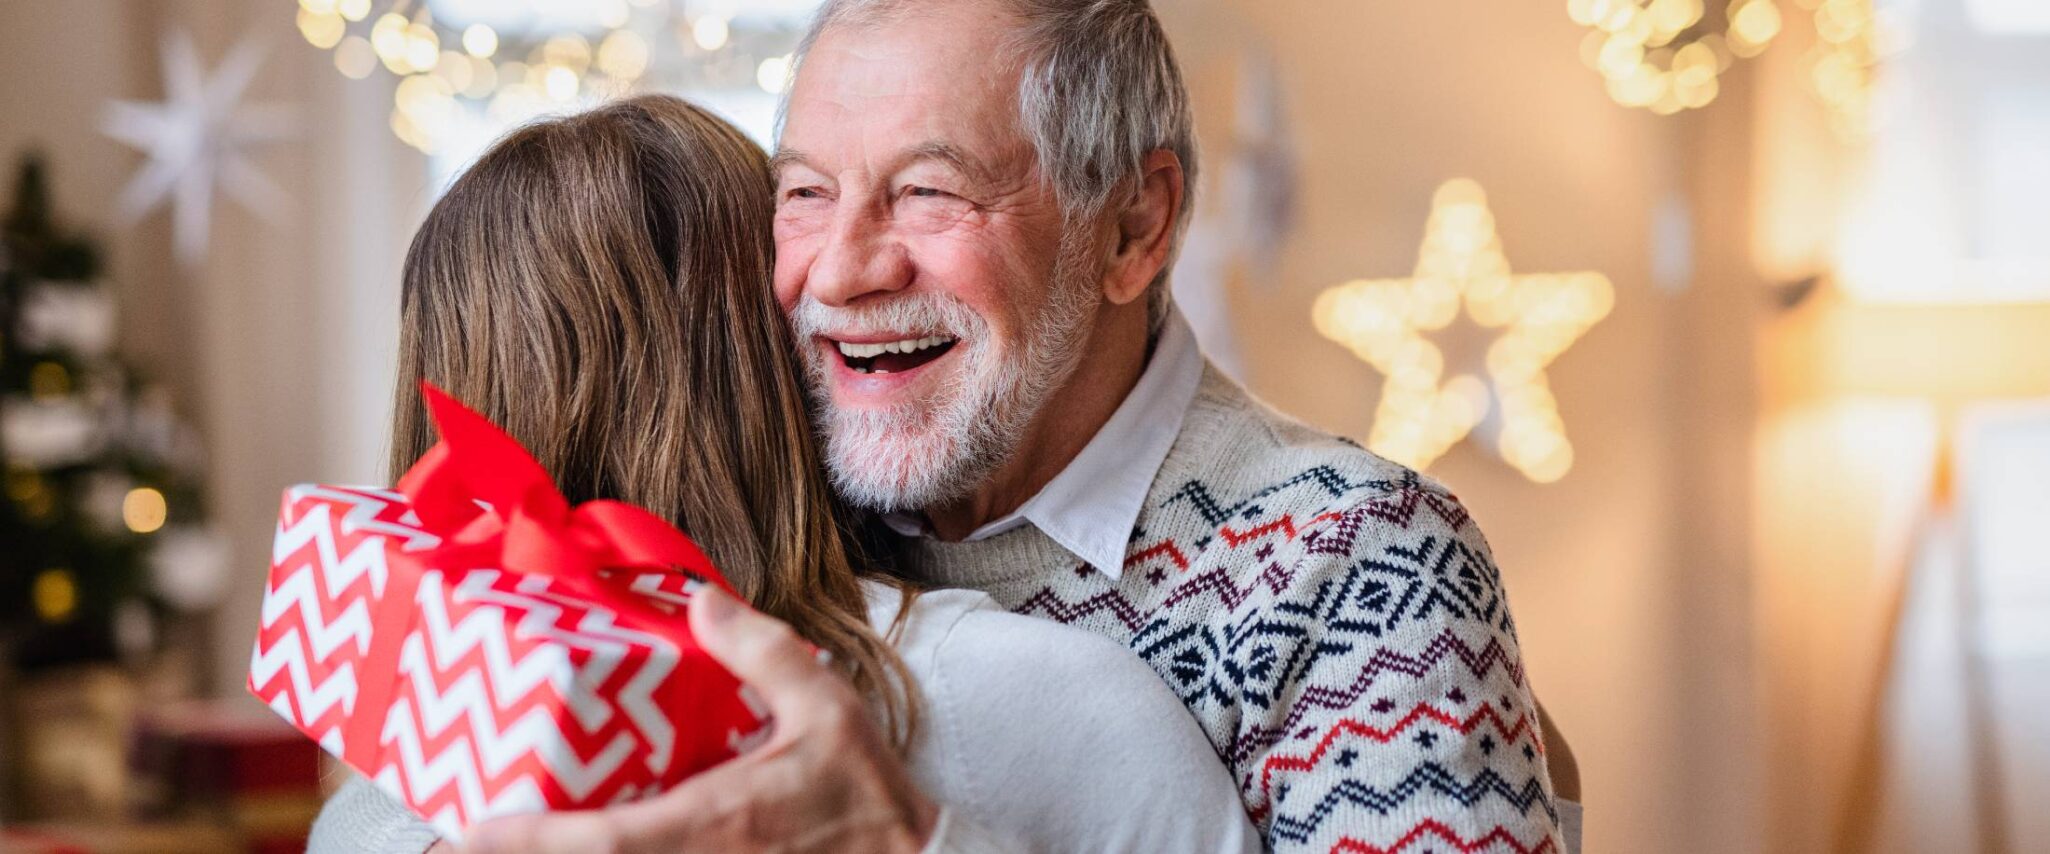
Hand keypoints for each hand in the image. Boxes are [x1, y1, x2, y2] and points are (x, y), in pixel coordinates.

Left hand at [457, 586, 937, 853]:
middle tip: (449, 843)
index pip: (606, 840)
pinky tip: (574, 850)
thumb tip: (701, 598)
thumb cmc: (868, 793)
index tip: (470, 831)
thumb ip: (762, 652)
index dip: (533, 842)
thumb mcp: (826, 707)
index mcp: (717, 818)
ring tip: (491, 848)